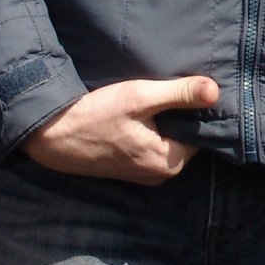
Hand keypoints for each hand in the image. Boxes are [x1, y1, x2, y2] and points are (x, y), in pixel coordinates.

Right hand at [21, 75, 218, 183]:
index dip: (203, 111)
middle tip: (180, 90)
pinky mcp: (129, 168)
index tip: (197, 90)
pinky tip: (147, 114)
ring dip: (169, 123)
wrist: (49, 135)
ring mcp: (143, 174)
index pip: (204, 134)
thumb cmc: (94, 115)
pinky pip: (154, 147)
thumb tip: (216, 92)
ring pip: (170, 142)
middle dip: (186, 116)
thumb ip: (179, 94)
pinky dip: (154, 131)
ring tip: (163, 98)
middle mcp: (159, 175)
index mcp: (168, 162)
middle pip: (188, 139)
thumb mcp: (139, 97)